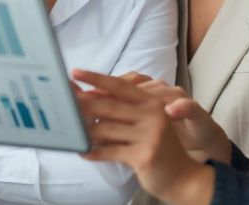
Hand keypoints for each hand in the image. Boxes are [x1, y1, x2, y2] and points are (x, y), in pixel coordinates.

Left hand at [72, 70, 214, 204]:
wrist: (184, 177)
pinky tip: (84, 152)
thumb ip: (123, 108)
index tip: (76, 72)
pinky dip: (94, 152)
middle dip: (84, 103)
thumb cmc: (157, 144)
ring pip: (107, 128)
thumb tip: (87, 97)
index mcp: (151, 101)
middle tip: (65, 102)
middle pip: (110, 105)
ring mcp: (149, 135)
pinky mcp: (144, 156)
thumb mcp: (145, 120)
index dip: (96, 78)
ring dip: (86, 131)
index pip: (119, 85)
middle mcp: (152, 114)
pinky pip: (110, 151)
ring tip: (72, 131)